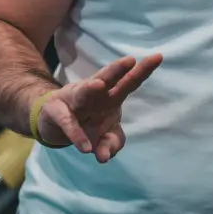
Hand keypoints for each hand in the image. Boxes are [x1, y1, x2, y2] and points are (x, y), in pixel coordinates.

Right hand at [36, 54, 163, 161]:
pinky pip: (67, 121)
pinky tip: (86, 148)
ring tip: (99, 85)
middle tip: (130, 60)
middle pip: (107, 78)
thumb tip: (104, 157)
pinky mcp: (56, 111)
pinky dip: (76, 134)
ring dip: (90, 87)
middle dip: (117, 69)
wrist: (54, 123)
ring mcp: (73, 99)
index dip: (143, 71)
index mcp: (110, 96)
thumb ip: (111, 144)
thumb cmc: (86, 124)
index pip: (129, 82)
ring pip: (83, 91)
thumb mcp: (104, 138)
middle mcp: (93, 93)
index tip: (158, 57)